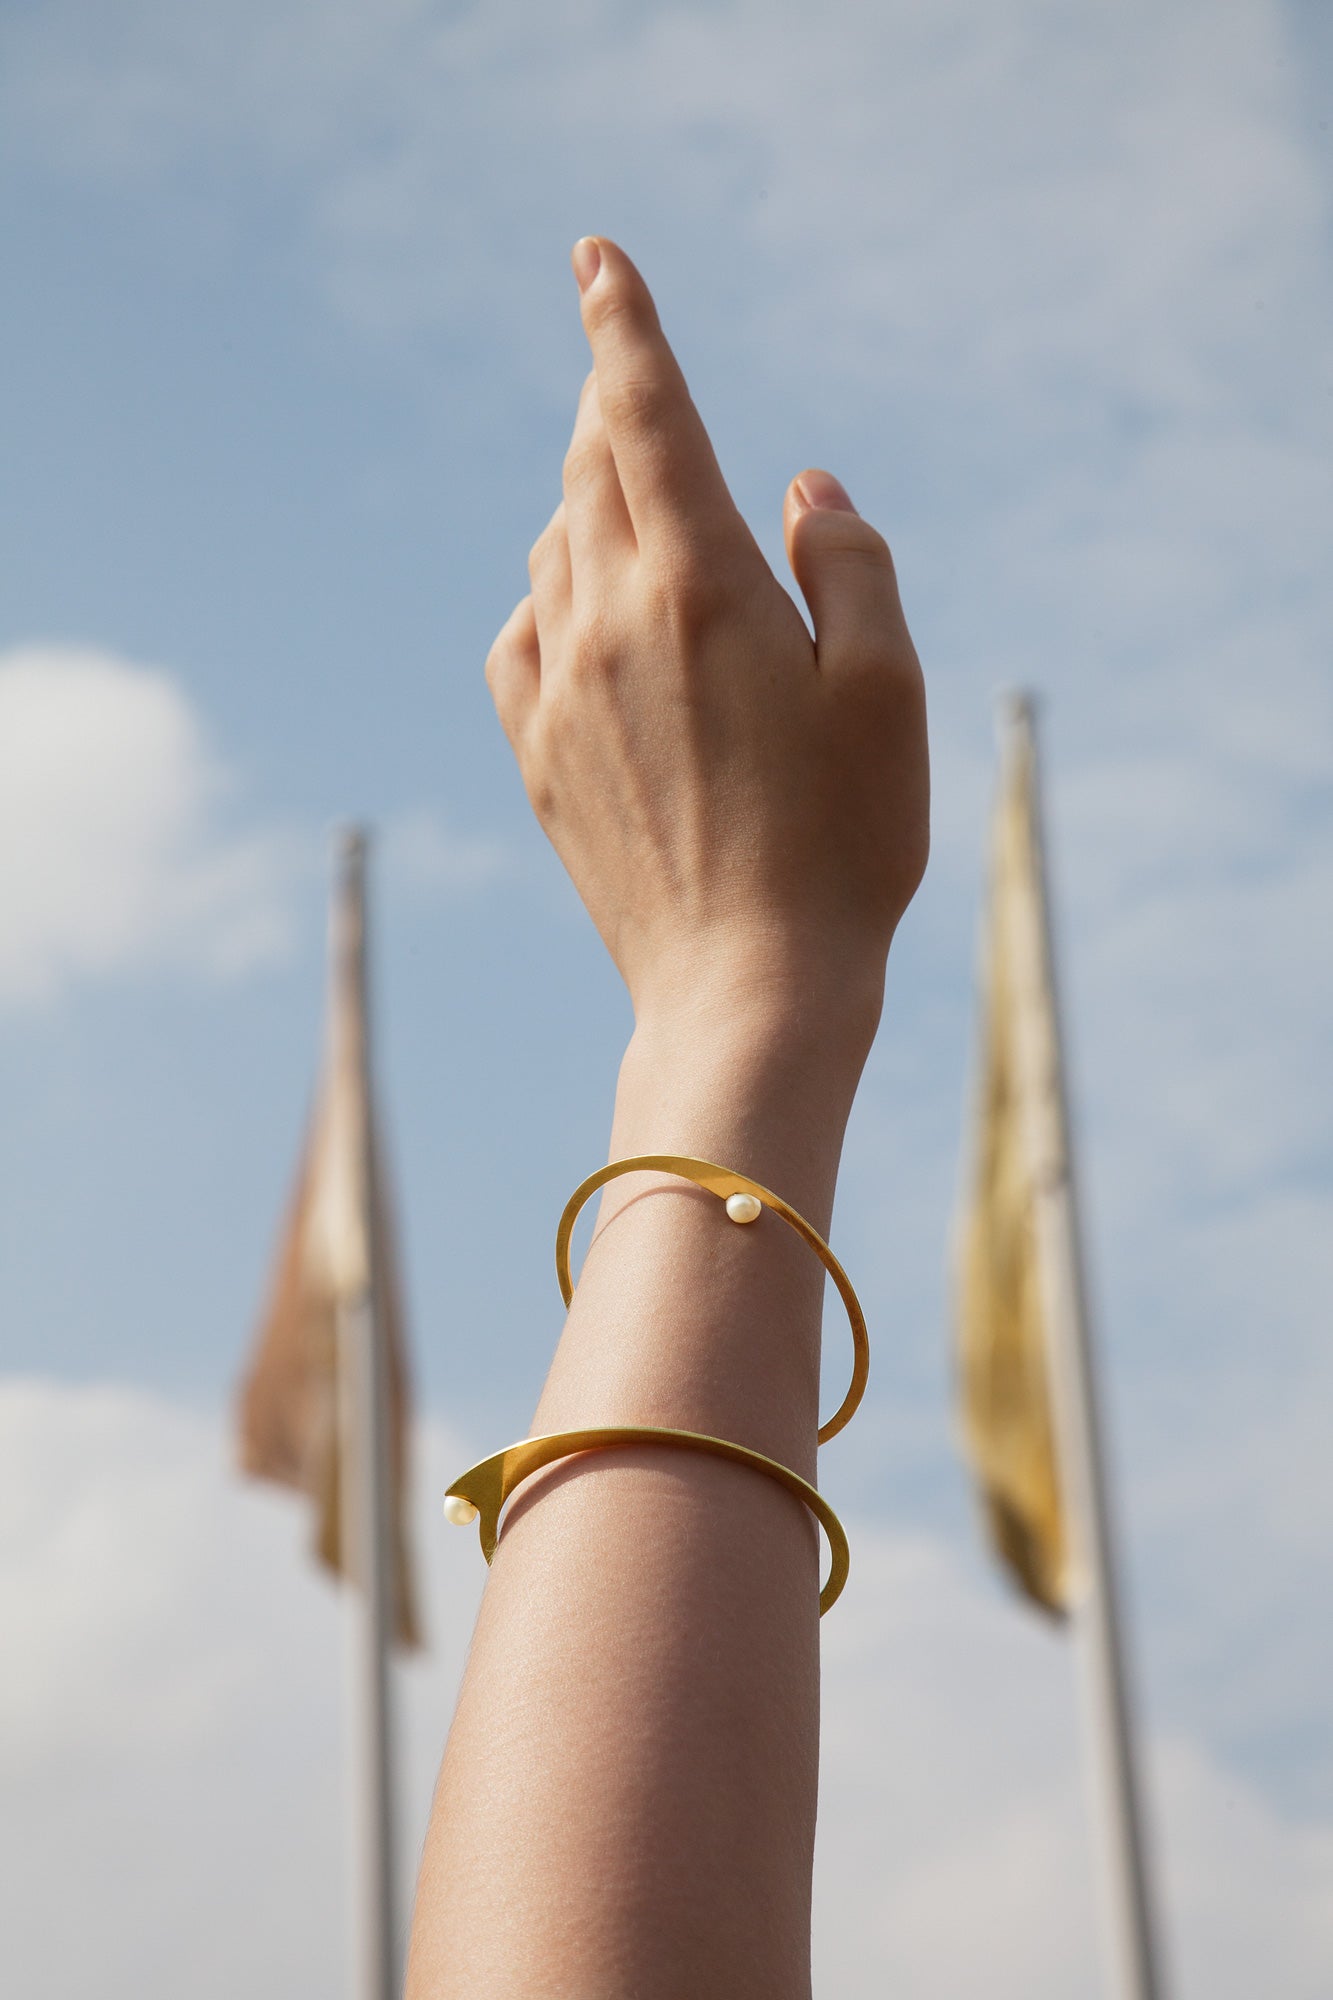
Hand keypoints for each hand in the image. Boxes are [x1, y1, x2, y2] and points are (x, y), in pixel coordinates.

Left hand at [485, 236, 928, 1046]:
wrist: (744, 989)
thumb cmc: (842, 843)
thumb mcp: (888, 690)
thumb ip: (850, 561)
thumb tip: (802, 485)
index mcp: (704, 585)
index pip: (647, 414)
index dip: (624, 324)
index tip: (595, 259)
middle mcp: (611, 619)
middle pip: (592, 467)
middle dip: (616, 409)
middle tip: (635, 382)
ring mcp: (559, 689)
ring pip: (555, 545)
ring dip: (592, 504)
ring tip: (642, 514)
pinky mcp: (536, 755)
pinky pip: (522, 631)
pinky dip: (554, 594)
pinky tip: (589, 616)